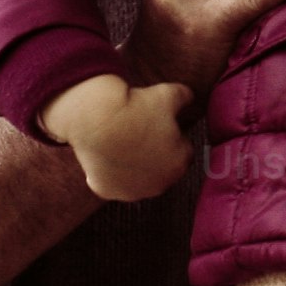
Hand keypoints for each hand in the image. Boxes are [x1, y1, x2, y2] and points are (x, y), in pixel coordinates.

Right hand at [44, 74, 194, 201]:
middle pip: (162, 168)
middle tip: (140, 133)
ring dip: (134, 166)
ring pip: (137, 179)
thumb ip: (184, 97)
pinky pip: (112, 183)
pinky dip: (111, 172)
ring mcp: (132, 191)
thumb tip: (188, 96)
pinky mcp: (108, 191)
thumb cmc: (135, 108)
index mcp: (179, 162)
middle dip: (154, 154)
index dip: (171, 136)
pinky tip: (107, 154)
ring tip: (123, 143)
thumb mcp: (167, 94)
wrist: (97, 120)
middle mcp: (159, 184)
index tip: (158, 126)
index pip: (183, 151)